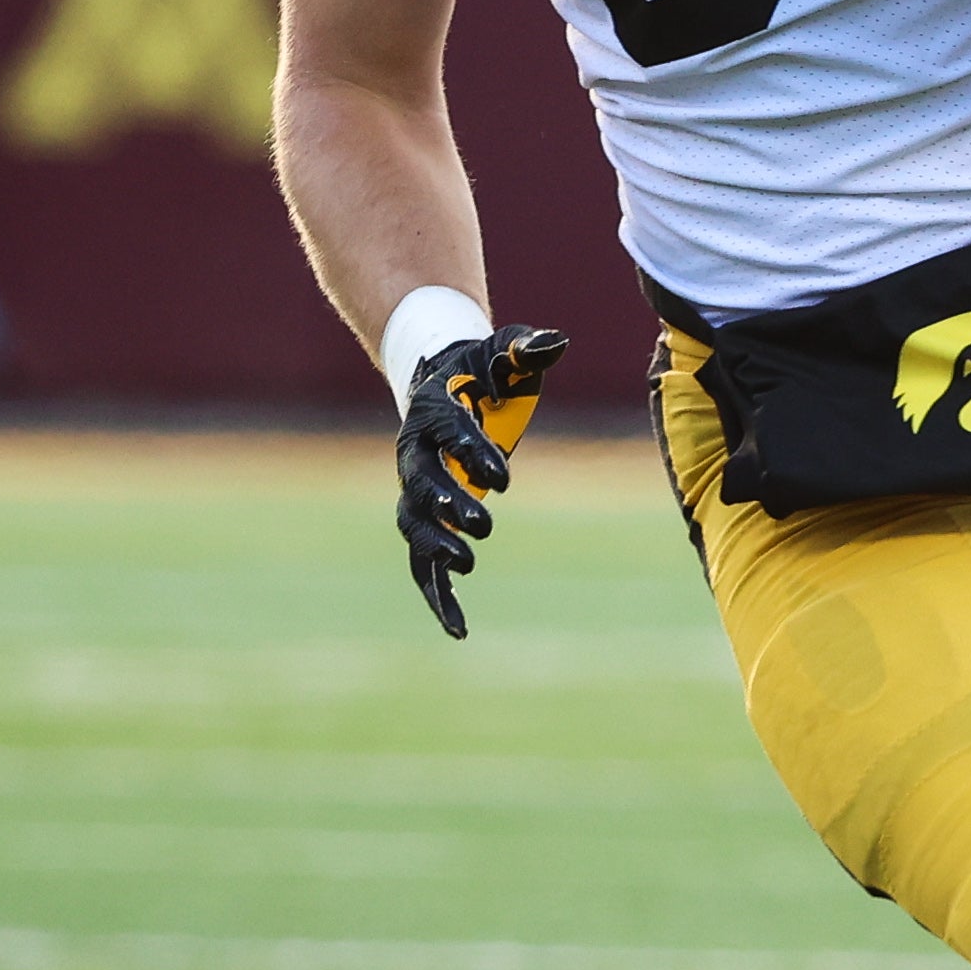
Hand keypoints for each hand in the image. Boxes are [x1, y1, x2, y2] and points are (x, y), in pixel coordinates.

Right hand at [395, 323, 568, 639]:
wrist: (445, 385)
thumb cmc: (481, 370)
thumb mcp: (505, 352)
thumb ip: (526, 348)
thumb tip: (556, 341)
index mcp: (432, 413)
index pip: (447, 434)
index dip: (471, 453)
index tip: (502, 474)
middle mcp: (415, 454)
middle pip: (420, 483)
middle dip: (448, 504)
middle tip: (483, 522)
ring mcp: (418, 490)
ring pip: (415, 525)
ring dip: (436, 547)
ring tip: (466, 566)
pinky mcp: (429, 517)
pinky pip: (424, 562)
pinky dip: (437, 594)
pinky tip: (458, 628)